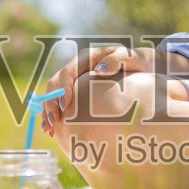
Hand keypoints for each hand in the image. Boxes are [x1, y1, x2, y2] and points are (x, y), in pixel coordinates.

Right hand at [41, 44, 156, 132]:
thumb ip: (116, 60)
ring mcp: (74, 81)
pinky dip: (54, 116)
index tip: (65, 106)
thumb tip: (99, 70)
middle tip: (54, 121)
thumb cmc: (136, 62)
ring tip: (48, 129)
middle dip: (51, 103)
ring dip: (48, 111)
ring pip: (53, 95)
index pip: (67, 72)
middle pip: (55, 84)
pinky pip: (59, 103)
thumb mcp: (130, 58)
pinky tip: (52, 131)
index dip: (63, 89)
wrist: (140, 67)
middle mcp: (76, 68)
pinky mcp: (75, 92)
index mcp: (85, 58)